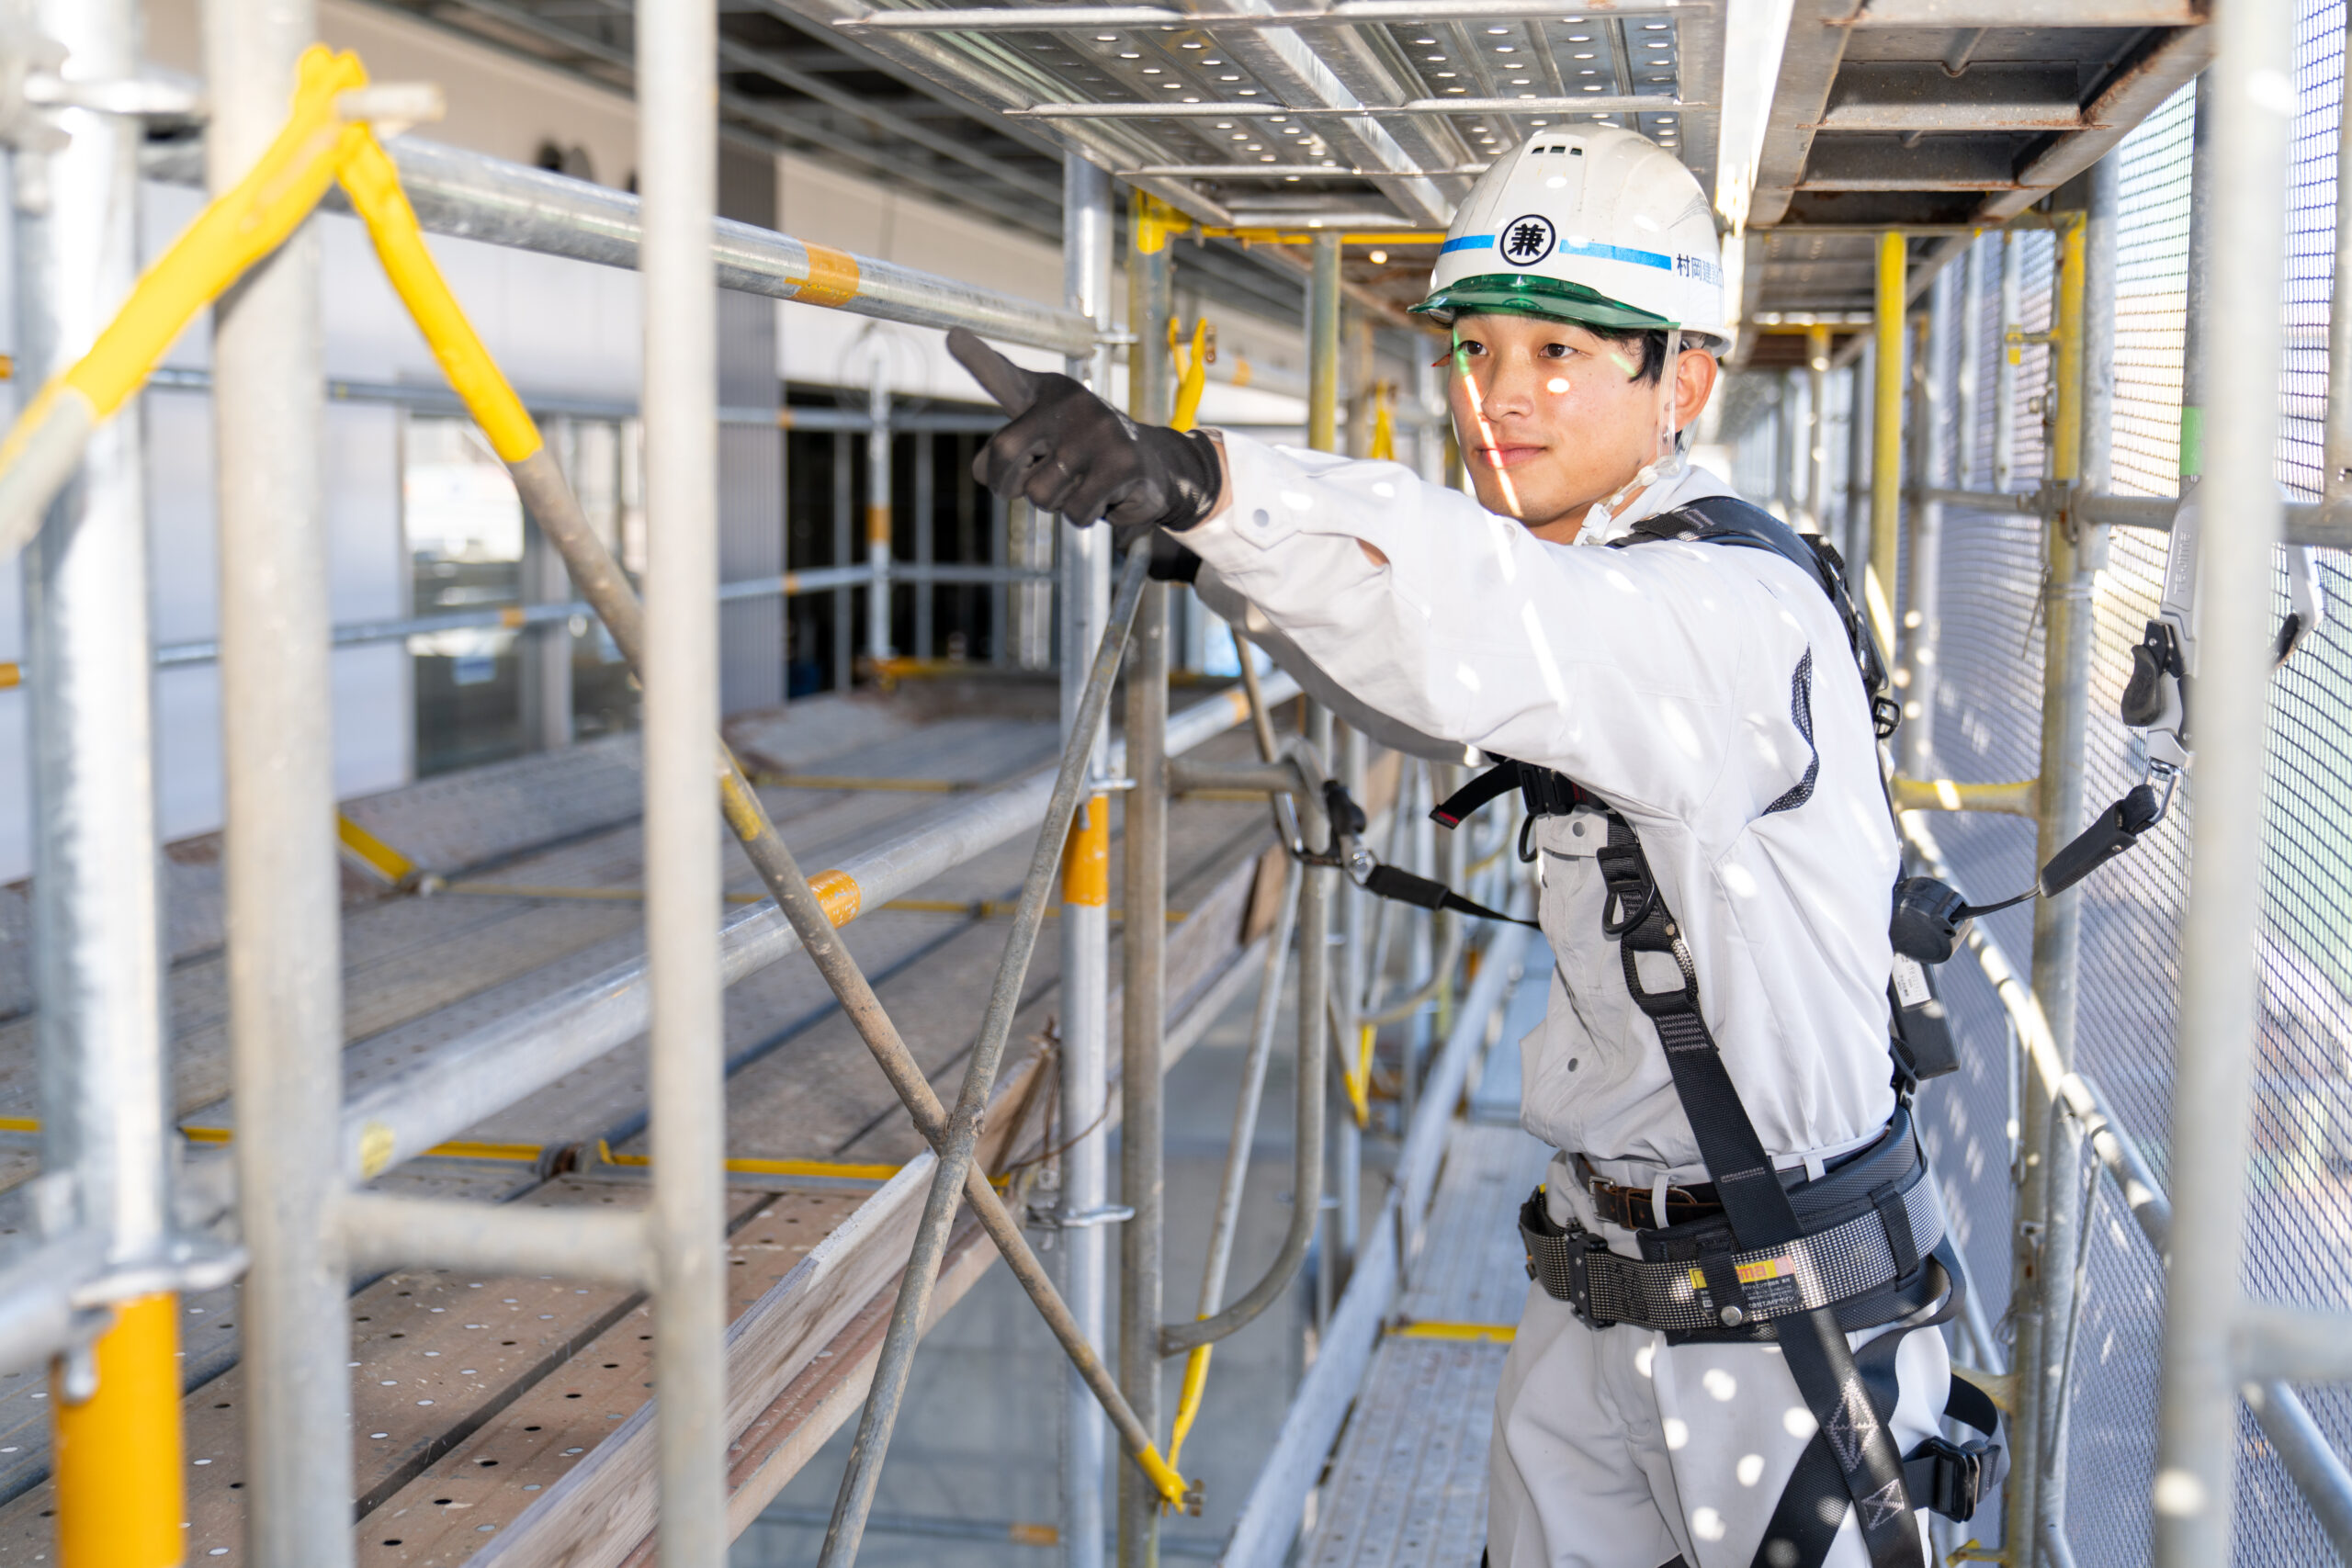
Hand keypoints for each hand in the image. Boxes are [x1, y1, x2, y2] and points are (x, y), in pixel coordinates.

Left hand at [948, 328, 1222, 533]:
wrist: (1156, 466)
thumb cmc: (1082, 458)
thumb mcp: (1040, 449)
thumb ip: (1004, 456)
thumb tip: (987, 471)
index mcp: (1043, 394)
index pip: (1003, 376)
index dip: (977, 359)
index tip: (952, 335)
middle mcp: (1069, 404)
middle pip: (1005, 456)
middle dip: (1010, 486)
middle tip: (1037, 484)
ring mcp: (1098, 430)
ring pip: (1041, 495)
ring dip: (1056, 504)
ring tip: (1083, 483)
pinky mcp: (1122, 463)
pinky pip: (1076, 513)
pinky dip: (1085, 516)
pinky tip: (1106, 494)